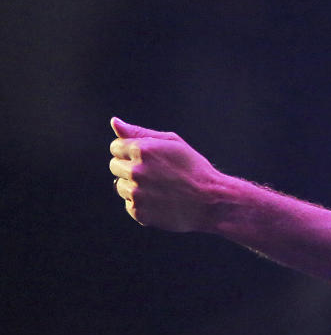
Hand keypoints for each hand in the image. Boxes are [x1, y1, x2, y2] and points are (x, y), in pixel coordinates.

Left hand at [109, 117, 222, 231]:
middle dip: (130, 167)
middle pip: (114, 166)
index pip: (116, 147)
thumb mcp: (172, 142)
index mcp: (142, 150)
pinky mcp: (138, 212)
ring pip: (121, 186)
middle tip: (155, 173)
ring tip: (159, 188)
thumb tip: (115, 122)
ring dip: (134, 186)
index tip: (147, 158)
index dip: (130, 150)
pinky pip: (130, 205)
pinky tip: (160, 201)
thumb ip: (140, 132)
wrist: (211, 201)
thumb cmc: (195, 169)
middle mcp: (136, 171)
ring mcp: (136, 193)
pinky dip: (142, 204)